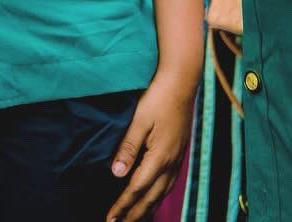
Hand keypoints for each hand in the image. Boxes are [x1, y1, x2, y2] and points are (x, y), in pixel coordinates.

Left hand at [107, 70, 195, 221]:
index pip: (137, 189)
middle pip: (151, 197)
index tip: (110, 218)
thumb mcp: (139, 120)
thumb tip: (117, 173)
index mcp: (159, 157)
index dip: (122, 205)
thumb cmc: (158, 99)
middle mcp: (170, 163)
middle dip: (134, 214)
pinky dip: (158, 196)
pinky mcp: (179, 154)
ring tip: (133, 218)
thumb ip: (128, 148)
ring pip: (161, 193)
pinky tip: (152, 197)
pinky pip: (168, 184)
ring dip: (147, 208)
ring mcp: (177, 160)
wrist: (182, 84)